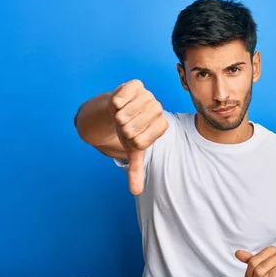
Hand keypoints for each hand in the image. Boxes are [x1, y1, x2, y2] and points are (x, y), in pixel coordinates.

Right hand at [109, 79, 167, 194]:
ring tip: (122, 113)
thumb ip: (136, 169)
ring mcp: (148, 95)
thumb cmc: (129, 130)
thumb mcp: (133, 150)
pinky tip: (119, 103)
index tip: (131, 135)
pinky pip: (119, 98)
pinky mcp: (136, 85)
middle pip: (130, 128)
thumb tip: (136, 191)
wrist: (120, 108)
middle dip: (121, 128)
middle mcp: (158, 109)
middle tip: (124, 123)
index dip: (129, 140)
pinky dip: (114, 104)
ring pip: (123, 114)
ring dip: (117, 116)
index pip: (139, 141)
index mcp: (161, 126)